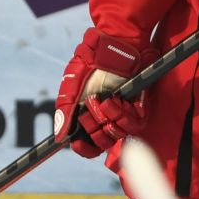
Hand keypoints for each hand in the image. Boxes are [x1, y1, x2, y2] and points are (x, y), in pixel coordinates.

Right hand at [53, 28, 156, 158]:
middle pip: (101, 143)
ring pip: (118, 134)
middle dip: (94, 127)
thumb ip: (65, 112)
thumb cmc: (92, 65)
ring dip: (108, 118)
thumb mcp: (72, 87)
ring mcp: (122, 114)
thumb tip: (59, 137)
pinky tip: (116, 99)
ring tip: (105, 100)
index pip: (87, 145)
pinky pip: (133, 124)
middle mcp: (106, 118)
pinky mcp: (138, 108)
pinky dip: (121, 113)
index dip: (83, 148)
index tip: (78, 143)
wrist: (115, 50)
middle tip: (91, 109)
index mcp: (88, 116)